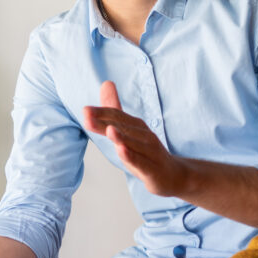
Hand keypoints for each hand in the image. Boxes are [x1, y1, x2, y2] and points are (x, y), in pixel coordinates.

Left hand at [83, 81, 187, 195]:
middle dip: (103, 121)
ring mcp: (150, 151)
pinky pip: (140, 161)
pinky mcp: (152, 169)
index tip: (85, 110)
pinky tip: (121, 150)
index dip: (100, 113)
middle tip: (87, 115)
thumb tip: (106, 83)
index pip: (116, 116)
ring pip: (132, 143)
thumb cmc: (145, 151)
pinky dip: (131, 156)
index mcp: (135, 126)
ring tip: (108, 130)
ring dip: (120, 136)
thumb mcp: (128, 130)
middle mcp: (144, 135)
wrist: (173, 174)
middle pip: (121, 127)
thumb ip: (114, 110)